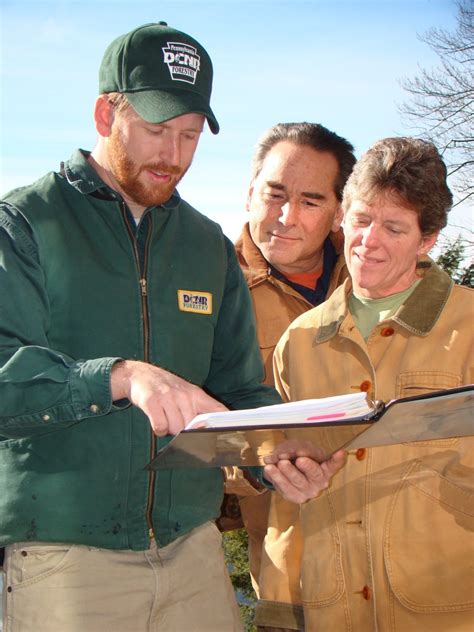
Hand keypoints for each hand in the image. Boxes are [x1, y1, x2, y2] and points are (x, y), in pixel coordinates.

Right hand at [111, 360, 227, 435]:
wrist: (139, 374)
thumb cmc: (166, 388)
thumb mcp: (187, 392)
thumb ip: (200, 409)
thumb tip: (212, 431)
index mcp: (196, 394)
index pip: (217, 410)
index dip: (226, 424)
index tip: (233, 435)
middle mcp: (184, 395)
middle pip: (192, 428)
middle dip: (183, 430)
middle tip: (175, 418)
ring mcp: (168, 397)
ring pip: (176, 429)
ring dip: (169, 428)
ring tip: (164, 415)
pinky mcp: (152, 402)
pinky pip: (160, 427)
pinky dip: (158, 428)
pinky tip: (156, 418)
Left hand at [263, 450, 345, 502]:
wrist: (291, 472)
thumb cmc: (300, 457)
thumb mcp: (300, 449)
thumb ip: (295, 449)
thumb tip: (284, 453)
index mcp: (325, 469)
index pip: (332, 465)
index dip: (336, 460)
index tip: (341, 452)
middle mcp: (319, 482)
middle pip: (314, 474)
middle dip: (305, 467)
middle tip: (295, 460)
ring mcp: (307, 492)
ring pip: (296, 483)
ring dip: (284, 474)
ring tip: (274, 465)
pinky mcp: (294, 497)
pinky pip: (284, 489)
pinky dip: (276, 478)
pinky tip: (269, 469)